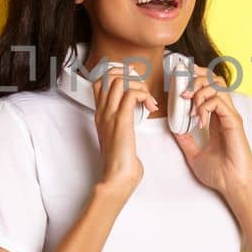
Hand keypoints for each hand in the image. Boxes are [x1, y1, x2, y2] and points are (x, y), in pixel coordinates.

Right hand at [91, 65, 156, 191]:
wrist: (117, 177)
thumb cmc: (120, 163)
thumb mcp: (118, 139)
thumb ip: (124, 128)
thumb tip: (136, 123)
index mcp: (101, 115)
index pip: (100, 81)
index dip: (118, 75)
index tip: (134, 84)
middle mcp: (102, 111)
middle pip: (108, 75)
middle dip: (129, 75)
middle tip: (142, 90)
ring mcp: (110, 115)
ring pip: (119, 80)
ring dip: (138, 84)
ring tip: (147, 98)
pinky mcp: (121, 120)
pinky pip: (131, 94)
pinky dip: (144, 94)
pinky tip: (150, 106)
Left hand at [173, 66, 251, 197]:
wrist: (233, 186)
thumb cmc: (220, 174)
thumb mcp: (194, 154)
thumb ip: (185, 139)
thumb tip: (173, 128)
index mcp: (217, 118)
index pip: (209, 88)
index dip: (196, 78)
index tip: (181, 77)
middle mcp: (225, 114)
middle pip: (215, 80)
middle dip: (197, 77)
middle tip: (182, 87)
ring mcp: (231, 116)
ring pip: (218, 86)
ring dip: (199, 90)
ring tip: (188, 103)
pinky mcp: (234, 122)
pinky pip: (219, 102)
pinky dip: (205, 107)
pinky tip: (198, 120)